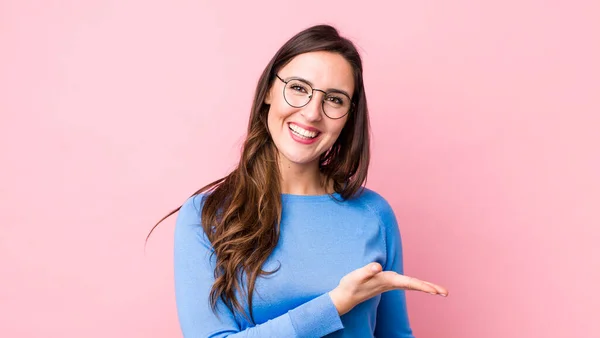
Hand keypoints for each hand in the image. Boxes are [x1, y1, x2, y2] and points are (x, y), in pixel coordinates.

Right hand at [328, 262, 448, 315]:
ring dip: (426, 287)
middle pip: (414, 285)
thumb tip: (378, 267)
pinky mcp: (386, 284)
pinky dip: (416, 284)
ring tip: (439, 291)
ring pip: (412, 285)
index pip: (409, 283)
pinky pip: (406, 284)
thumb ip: (366, 271)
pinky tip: (421, 285)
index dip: (422, 286)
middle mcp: (391, 284)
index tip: (435, 291)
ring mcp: (389, 285)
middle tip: (446, 293)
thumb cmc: (350, 286)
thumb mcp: (356, 276)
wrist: (344, 297)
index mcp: (387, 281)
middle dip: (430, 288)